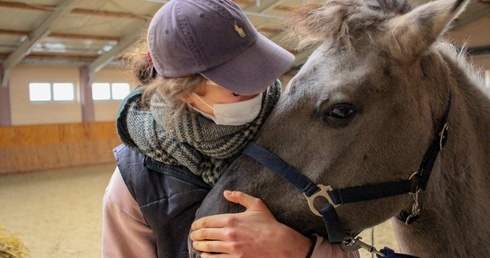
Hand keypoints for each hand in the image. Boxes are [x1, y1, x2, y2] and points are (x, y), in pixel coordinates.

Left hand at [190, 190, 312, 257]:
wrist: (280, 243)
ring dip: (199, 246)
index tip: (194, 226)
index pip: (207, 221)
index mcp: (231, 219)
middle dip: (195, 235)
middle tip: (193, 236)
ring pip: (208, 247)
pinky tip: (204, 256)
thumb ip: (240, 196)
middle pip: (204, 234)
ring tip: (197, 246)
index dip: (197, 224)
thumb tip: (226, 192)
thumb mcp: (256, 205)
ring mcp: (231, 248)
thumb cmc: (268, 224)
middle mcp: (229, 233)